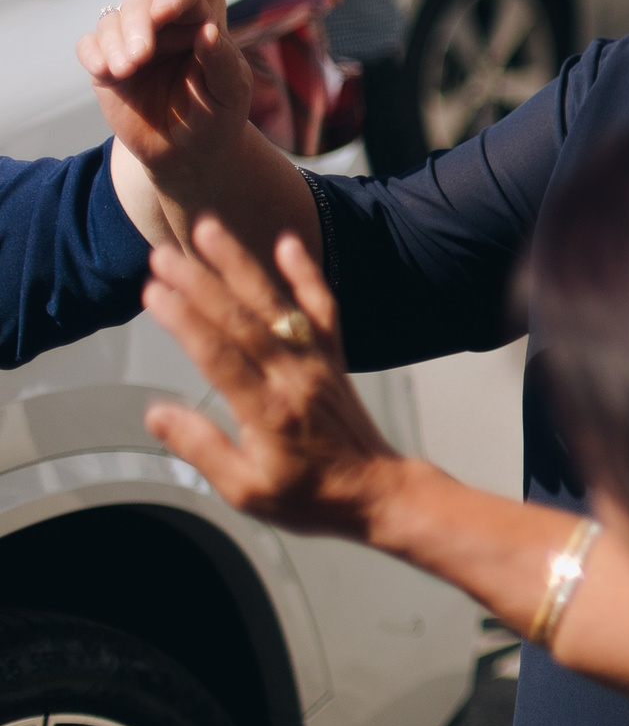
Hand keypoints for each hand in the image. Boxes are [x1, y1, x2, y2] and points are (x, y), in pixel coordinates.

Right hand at [78, 0, 252, 181]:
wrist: (187, 154)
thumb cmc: (216, 117)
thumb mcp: (229, 92)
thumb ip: (221, 61)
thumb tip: (207, 30)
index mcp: (197, 25)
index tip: (164, 12)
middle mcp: (162, 29)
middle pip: (139, 3)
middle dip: (136, 24)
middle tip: (140, 57)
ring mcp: (131, 45)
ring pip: (111, 21)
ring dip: (113, 42)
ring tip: (125, 71)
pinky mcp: (107, 67)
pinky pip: (88, 46)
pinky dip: (92, 54)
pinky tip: (104, 72)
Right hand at [140, 215, 404, 540]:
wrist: (377, 490)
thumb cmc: (310, 495)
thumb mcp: (244, 489)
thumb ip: (201, 447)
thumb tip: (156, 412)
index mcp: (268, 411)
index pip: (219, 356)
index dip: (185, 321)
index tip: (154, 292)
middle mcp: (295, 376)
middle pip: (242, 320)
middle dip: (200, 282)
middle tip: (162, 253)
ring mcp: (318, 361)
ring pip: (277, 302)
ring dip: (241, 263)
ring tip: (209, 229)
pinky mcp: (335, 355)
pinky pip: (323, 306)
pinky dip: (306, 273)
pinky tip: (287, 242)